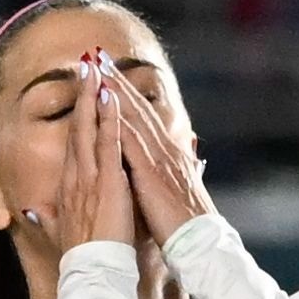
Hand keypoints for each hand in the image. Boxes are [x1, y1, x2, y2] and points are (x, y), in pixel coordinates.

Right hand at [36, 52, 135, 251]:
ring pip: (89, 128)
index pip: (73, 145)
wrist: (93, 272)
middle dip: (81, 95)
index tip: (80, 95)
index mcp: (69, 187)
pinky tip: (110, 96)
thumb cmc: (83, 256)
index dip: (76, 118)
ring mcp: (90, 176)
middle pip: (77, 128)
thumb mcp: (60, 233)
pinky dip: (109, 117)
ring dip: (93, 97)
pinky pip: (107, 142)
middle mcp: (76, 177)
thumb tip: (29, 212)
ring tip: (96, 69)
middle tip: (84, 65)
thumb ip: (46, 218)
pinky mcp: (107, 181)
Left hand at [99, 48, 213, 240]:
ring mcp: (159, 159)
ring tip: (100, 69)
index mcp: (169, 154)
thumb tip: (187, 155)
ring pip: (135, 117)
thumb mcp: (181, 190)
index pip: (145, 117)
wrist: (198, 242)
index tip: (112, 73)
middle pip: (139, 107)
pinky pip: (133, 142)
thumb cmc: (185, 223)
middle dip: (120, 80)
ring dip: (117, 91)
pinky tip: (107, 105)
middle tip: (101, 56)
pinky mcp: (151, 174)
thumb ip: (179, 169)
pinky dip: (120, 120)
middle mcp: (165, 150)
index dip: (128, 93)